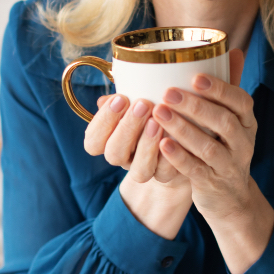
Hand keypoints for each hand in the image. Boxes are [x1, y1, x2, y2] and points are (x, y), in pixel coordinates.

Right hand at [85, 92, 192, 239]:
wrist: (180, 132)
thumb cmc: (150, 110)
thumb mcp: (135, 102)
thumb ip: (121, 101)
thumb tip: (104, 100)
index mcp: (109, 141)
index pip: (93, 142)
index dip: (103, 122)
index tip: (120, 98)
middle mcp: (124, 159)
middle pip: (114, 154)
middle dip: (126, 129)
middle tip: (142, 104)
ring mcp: (144, 170)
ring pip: (138, 170)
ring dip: (146, 144)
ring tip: (157, 120)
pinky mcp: (166, 175)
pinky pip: (165, 172)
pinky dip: (169, 155)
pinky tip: (175, 137)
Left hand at [151, 49, 258, 220]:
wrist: (231, 197)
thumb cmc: (224, 147)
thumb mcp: (231, 119)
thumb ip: (227, 87)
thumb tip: (230, 48)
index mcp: (247, 121)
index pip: (241, 101)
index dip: (220, 89)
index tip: (195, 76)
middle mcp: (244, 142)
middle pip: (224, 122)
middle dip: (196, 106)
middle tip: (168, 92)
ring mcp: (230, 165)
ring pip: (209, 147)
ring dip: (183, 129)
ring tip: (159, 113)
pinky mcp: (214, 184)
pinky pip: (197, 170)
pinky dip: (179, 157)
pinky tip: (162, 144)